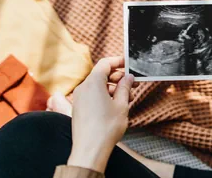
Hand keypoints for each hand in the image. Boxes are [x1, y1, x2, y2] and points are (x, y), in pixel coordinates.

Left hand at [68, 57, 135, 171]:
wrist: (90, 150)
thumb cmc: (106, 127)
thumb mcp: (121, 105)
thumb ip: (125, 87)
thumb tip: (128, 77)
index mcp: (93, 82)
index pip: (105, 63)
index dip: (118, 61)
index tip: (129, 64)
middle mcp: (83, 87)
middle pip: (102, 74)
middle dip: (118, 78)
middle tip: (133, 84)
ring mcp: (79, 98)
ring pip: (98, 86)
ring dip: (113, 89)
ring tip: (127, 99)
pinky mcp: (79, 108)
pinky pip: (93, 95)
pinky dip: (105, 96)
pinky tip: (116, 106)